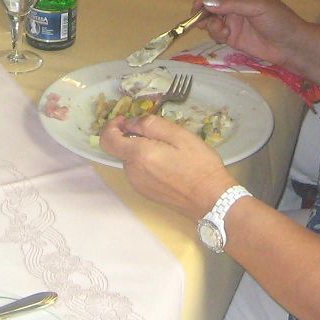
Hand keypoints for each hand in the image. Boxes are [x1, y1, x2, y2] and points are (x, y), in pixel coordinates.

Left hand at [98, 113, 233, 219]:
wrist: (212, 200)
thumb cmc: (199, 165)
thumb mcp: (179, 135)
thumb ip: (151, 125)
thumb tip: (131, 122)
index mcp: (138, 155)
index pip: (107, 140)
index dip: (111, 126)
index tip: (125, 120)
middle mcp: (132, 172)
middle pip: (121, 149)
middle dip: (134, 137)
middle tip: (161, 134)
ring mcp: (138, 185)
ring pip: (131, 160)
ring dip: (142, 150)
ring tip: (170, 150)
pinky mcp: (146, 193)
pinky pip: (139, 172)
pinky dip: (147, 163)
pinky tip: (169, 164)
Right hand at [192, 0, 314, 71]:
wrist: (290, 46)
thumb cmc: (279, 20)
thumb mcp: (257, 6)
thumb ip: (231, 4)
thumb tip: (206, 3)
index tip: (196, 5)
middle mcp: (235, 1)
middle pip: (210, 1)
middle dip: (203, 10)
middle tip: (198, 20)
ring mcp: (232, 18)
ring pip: (210, 17)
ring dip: (209, 23)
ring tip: (219, 29)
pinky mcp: (231, 34)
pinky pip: (215, 31)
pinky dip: (215, 33)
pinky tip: (224, 36)